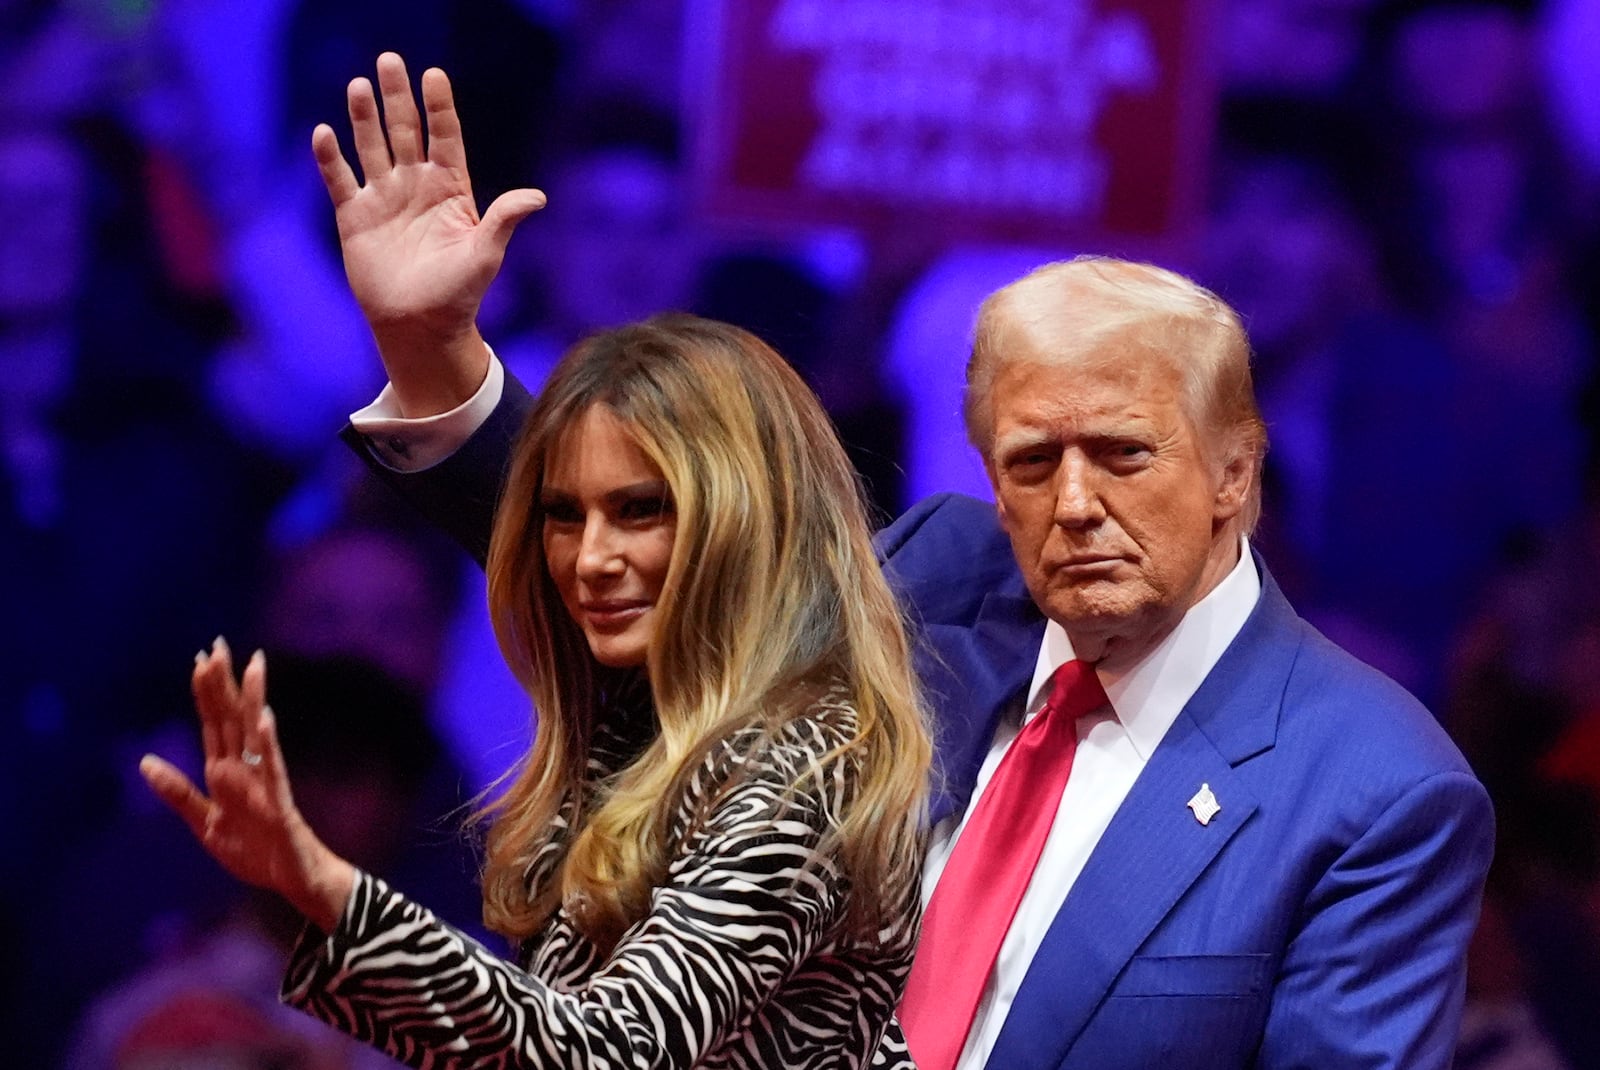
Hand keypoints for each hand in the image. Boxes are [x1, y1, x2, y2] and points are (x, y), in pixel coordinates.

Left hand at [140, 638, 353, 931]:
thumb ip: (178, 793)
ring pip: (256, 734)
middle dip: (226, 683)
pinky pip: (273, 769)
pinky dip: (269, 744)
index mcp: (227, 774)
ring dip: (252, 700)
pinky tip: (264, 720)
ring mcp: (266, 782)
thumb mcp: (205, 824)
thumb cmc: (256, 852)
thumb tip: (145, 761)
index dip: (206, 693)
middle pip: (234, 719)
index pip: (214, 724)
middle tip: (220, 645)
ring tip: (252, 667)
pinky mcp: (280, 803)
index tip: (201, 658)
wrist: (293, 880)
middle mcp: (247, 770)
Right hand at [312, 52, 546, 415]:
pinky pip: (340, 180)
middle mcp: (415, 186)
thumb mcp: (486, 254)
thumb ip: (504, 220)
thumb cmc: (459, 293)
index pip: (445, 137)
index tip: (434, 76)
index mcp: (450, 189)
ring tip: (360, 86)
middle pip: (405, 131)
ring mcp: (384, 199)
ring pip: (371, 147)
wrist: (420, 326)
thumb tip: (537, 198)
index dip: (439, 107)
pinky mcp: (355, 218)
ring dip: (364, 118)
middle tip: (390, 60)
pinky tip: (324, 132)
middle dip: (398, 98)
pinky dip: (331, 158)